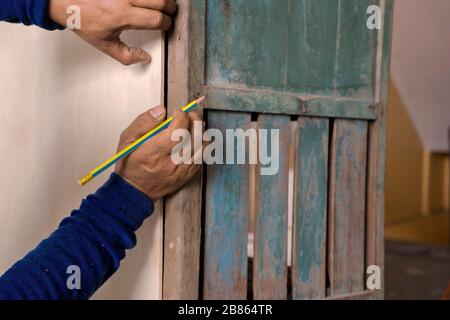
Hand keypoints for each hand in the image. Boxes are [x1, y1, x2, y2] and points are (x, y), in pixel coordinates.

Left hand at [49, 0, 176, 64]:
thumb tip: (145, 58)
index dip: (166, 24)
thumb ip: (127, 55)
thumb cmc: (83, 20)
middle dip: (170, 8)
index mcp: (122, 16)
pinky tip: (149, 1)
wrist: (64, 0)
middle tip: (170, 13)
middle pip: (161, 0)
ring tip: (162, 4)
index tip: (166, 26)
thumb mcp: (104, 44)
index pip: (156, 19)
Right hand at [115, 105, 202, 199]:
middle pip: (194, 138)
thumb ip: (143, 122)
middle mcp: (170, 163)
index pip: (177, 133)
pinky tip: (193, 140)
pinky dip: (202, 145)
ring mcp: (182, 171)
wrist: (135, 190)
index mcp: (153, 153)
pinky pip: (203, 157)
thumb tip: (161, 110)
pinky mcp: (188, 175)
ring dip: (200, 132)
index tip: (177, 113)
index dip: (181, 118)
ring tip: (192, 126)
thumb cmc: (130, 164)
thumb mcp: (127, 140)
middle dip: (195, 120)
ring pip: (202, 147)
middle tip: (188, 115)